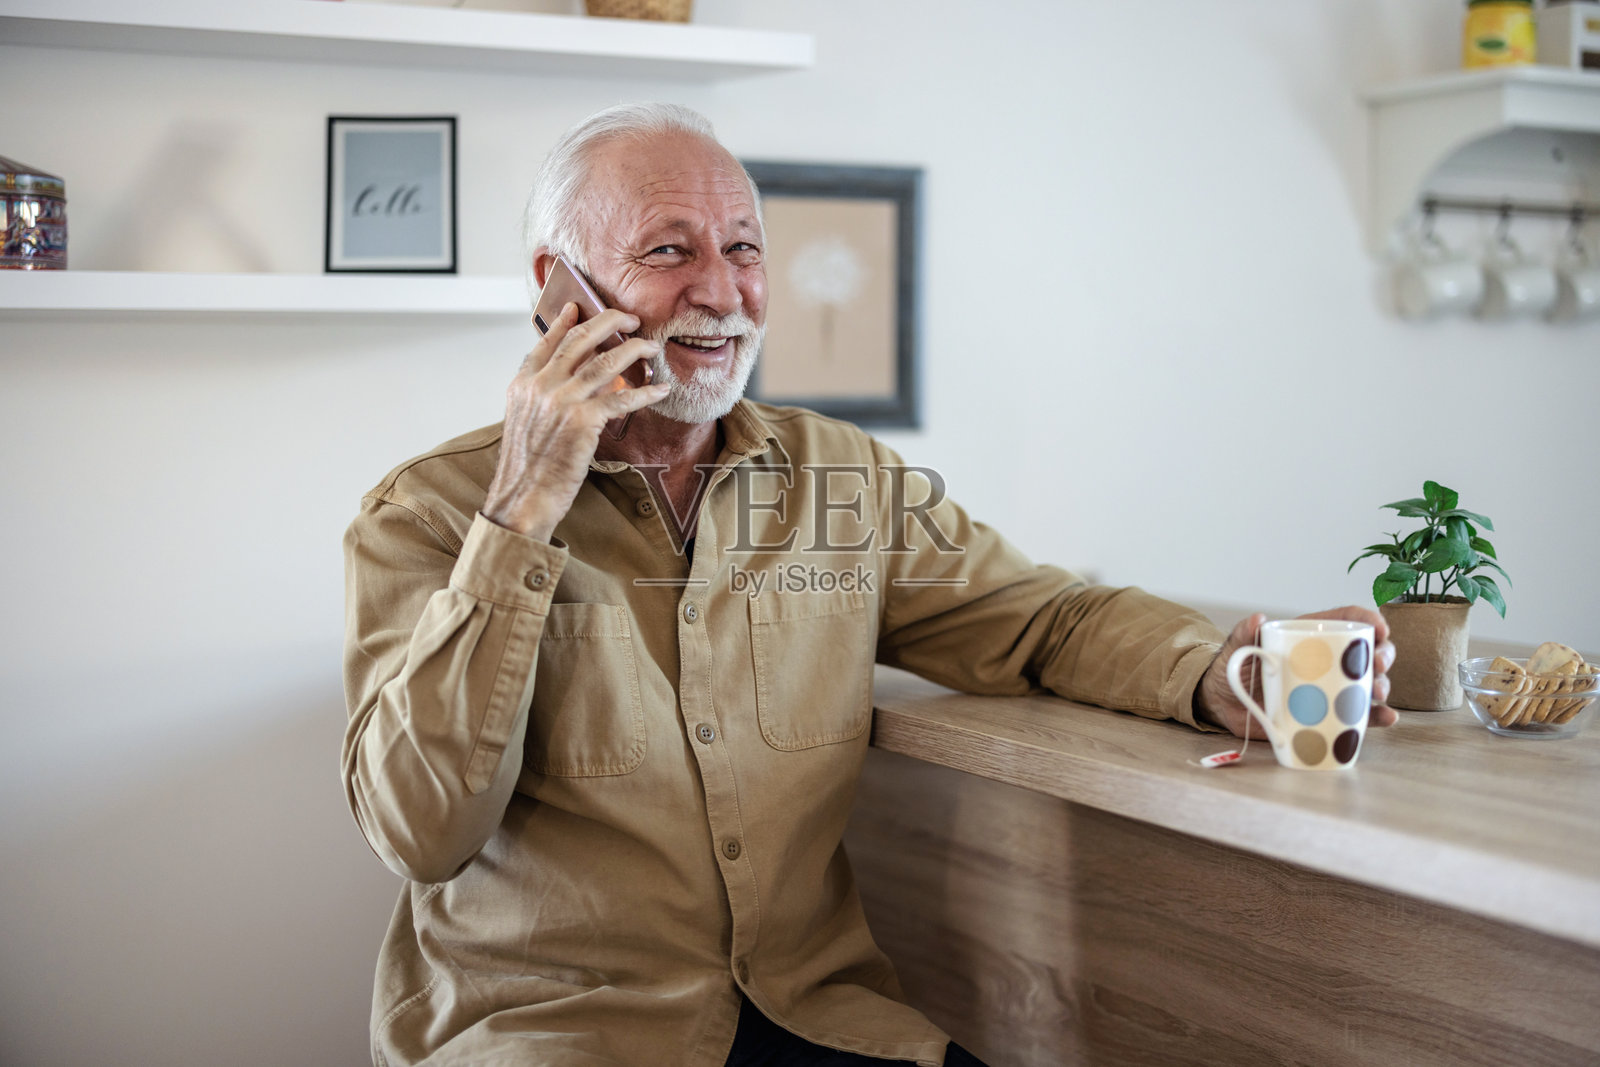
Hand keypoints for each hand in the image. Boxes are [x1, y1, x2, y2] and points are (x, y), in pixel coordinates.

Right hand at [482, 303, 669, 541]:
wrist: (522, 498)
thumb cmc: (527, 468)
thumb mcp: (524, 423)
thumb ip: (541, 398)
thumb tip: (571, 382)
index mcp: (522, 385)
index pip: (545, 342)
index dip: (564, 323)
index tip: (578, 308)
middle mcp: (540, 387)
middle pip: (579, 340)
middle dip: (609, 322)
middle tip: (629, 318)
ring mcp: (561, 402)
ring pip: (605, 362)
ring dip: (633, 350)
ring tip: (650, 346)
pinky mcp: (582, 422)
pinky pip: (621, 398)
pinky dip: (645, 392)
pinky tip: (660, 390)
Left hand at [1194, 606, 1397, 738]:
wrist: (1222, 702)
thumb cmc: (1233, 666)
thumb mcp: (1238, 647)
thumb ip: (1245, 632)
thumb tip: (1258, 619)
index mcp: (1310, 637)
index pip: (1347, 620)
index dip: (1370, 620)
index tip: (1381, 629)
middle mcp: (1327, 660)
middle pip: (1367, 651)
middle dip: (1382, 654)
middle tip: (1377, 665)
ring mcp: (1330, 688)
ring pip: (1369, 682)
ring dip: (1381, 685)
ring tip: (1377, 692)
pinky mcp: (1327, 713)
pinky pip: (1358, 715)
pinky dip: (1377, 716)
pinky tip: (1388, 717)